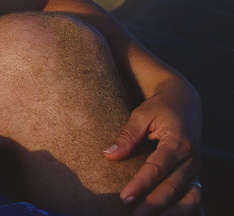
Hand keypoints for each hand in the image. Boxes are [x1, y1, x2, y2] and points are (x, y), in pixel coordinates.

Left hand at [104, 76, 202, 215]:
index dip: (141, 185)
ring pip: (188, 197)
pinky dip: (188, 210)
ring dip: (171, 212)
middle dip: (153, 205)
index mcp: (178, 142)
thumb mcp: (142, 113)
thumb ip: (127, 135)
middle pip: (173, 188)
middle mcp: (191, 158)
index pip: (157, 169)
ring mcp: (196, 168)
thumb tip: (109, 155)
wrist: (185, 100)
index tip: (124, 198)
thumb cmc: (160, 107)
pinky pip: (195, 197)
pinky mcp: (195, 173)